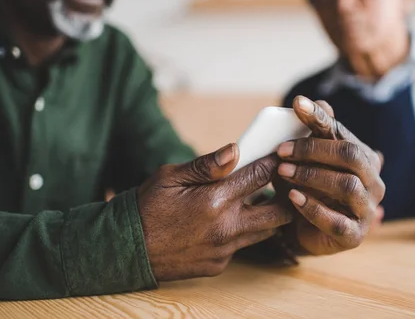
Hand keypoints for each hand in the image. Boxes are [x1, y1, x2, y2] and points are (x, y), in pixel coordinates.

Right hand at [137, 144, 291, 280]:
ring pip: (265, 232)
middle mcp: (226, 227)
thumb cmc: (147, 207)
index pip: (259, 176)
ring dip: (267, 215)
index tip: (280, 155)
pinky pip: (242, 245)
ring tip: (260, 200)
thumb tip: (234, 150)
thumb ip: (206, 165)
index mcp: (215, 200)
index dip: (273, 163)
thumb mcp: (170, 177)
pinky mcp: (219, 264)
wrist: (127, 250)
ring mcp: (224, 249)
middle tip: (283, 183)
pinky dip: (242, 231)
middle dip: (287, 196)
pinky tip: (228, 221)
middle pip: (279, 212)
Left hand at [275, 96, 385, 255]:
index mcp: (364, 157)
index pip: (342, 132)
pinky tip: (293, 198)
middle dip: (314, 150)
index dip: (319, 118)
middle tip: (282, 151)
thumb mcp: (305, 159)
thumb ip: (309, 133)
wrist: (301, 230)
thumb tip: (305, 102)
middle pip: (350, 155)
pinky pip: (337, 221)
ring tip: (283, 173)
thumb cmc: (306, 186)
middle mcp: (373, 181)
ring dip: (311, 176)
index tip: (297, 105)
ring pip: (347, 186)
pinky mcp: (354, 235)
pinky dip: (313, 207)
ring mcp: (367, 209)